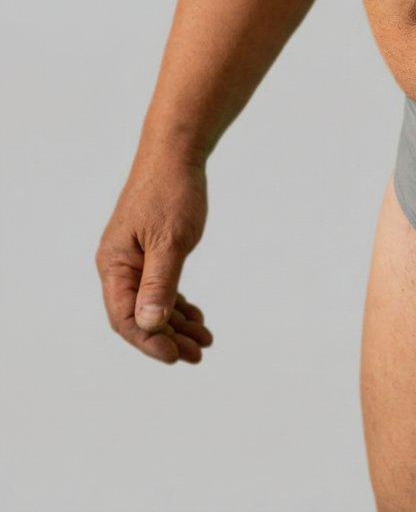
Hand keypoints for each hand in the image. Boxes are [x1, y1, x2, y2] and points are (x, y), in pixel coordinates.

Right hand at [95, 154, 213, 363]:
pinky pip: (161, 288)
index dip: (149, 340)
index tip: (176, 356)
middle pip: (139, 316)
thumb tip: (148, 323)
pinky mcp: (151, 252)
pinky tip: (198, 318)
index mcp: (114, 265)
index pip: (124, 317)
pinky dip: (179, 305)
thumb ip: (159, 283)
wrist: (175, 156)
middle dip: (168, 338)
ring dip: (177, 325)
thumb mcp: (170, 242)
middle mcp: (119, 266)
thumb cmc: (172, 194)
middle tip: (199, 354)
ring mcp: (134, 260)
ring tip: (205, 342)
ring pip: (153, 304)